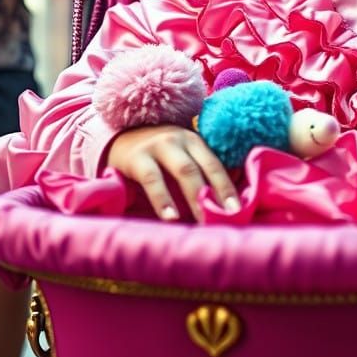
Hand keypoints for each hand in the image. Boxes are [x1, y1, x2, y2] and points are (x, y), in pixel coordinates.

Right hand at [106, 125, 239, 222]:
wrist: (119, 136)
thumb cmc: (157, 154)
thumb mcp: (180, 156)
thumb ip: (199, 172)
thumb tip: (224, 200)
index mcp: (194, 141)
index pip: (215, 165)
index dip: (226, 187)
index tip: (237, 209)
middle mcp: (179, 139)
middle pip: (201, 167)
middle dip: (215, 193)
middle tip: (226, 217)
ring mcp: (158, 146)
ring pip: (183, 171)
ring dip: (194, 196)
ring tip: (202, 220)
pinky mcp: (137, 157)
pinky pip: (152, 179)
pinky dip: (163, 199)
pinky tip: (170, 217)